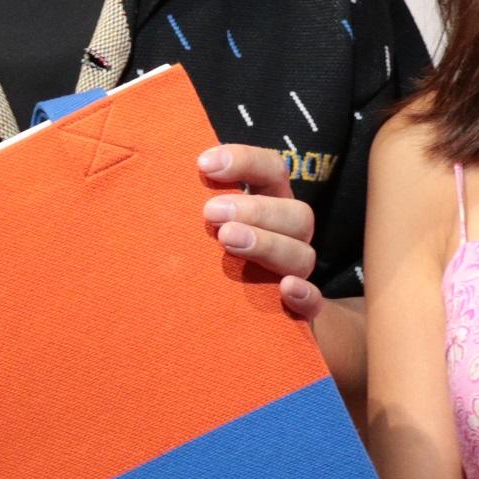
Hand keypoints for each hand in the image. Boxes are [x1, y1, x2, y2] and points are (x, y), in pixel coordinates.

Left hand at [198, 143, 321, 319]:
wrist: (234, 317)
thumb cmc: (206, 256)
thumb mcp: (201, 225)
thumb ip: (191, 203)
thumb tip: (164, 183)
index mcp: (269, 203)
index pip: (272, 170)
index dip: (245, 161)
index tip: (204, 165)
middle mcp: (288, 235)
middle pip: (297, 214)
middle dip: (255, 209)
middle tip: (211, 212)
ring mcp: (295, 272)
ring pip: (303, 255)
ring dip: (268, 244)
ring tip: (227, 241)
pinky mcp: (299, 310)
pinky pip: (315, 303)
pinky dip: (306, 294)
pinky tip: (286, 288)